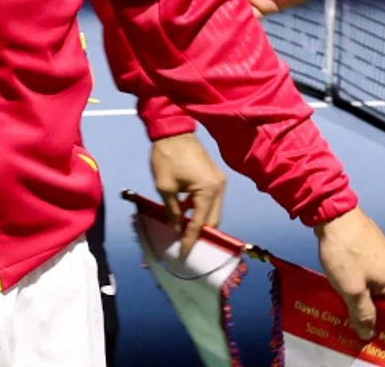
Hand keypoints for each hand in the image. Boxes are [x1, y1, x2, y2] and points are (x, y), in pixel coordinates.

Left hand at [150, 133, 226, 256]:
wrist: (173, 131)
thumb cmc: (166, 158)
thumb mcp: (165, 188)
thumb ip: (173, 211)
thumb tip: (177, 229)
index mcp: (208, 190)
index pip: (200, 223)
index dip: (191, 240)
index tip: (183, 253)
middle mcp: (219, 187)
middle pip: (213, 220)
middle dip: (200, 234)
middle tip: (185, 245)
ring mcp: (220, 181)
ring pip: (214, 211)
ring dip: (201, 221)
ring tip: (184, 231)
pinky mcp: (216, 177)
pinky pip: (211, 200)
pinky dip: (201, 209)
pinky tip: (186, 212)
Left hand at [313, 208, 384, 339]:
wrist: (334, 216)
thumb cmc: (346, 253)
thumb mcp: (353, 291)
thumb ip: (363, 316)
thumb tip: (368, 335)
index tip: (369, 341)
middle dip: (372, 318)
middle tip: (353, 331)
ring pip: (378, 294)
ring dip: (363, 305)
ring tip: (345, 316)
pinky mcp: (375, 256)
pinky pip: (371, 282)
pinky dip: (359, 291)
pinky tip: (344, 298)